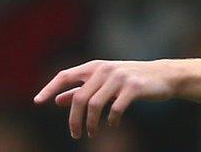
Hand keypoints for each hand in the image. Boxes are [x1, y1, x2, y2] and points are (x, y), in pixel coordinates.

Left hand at [34, 59, 177, 138]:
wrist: (163, 76)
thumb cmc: (130, 80)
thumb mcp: (104, 83)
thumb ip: (81, 89)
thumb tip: (57, 100)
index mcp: (95, 66)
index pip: (65, 75)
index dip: (50, 88)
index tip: (37, 101)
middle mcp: (104, 69)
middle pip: (79, 97)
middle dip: (74, 119)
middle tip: (75, 134)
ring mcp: (119, 77)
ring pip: (95, 104)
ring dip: (91, 123)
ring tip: (92, 133)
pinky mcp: (133, 87)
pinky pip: (115, 108)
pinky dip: (111, 119)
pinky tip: (112, 124)